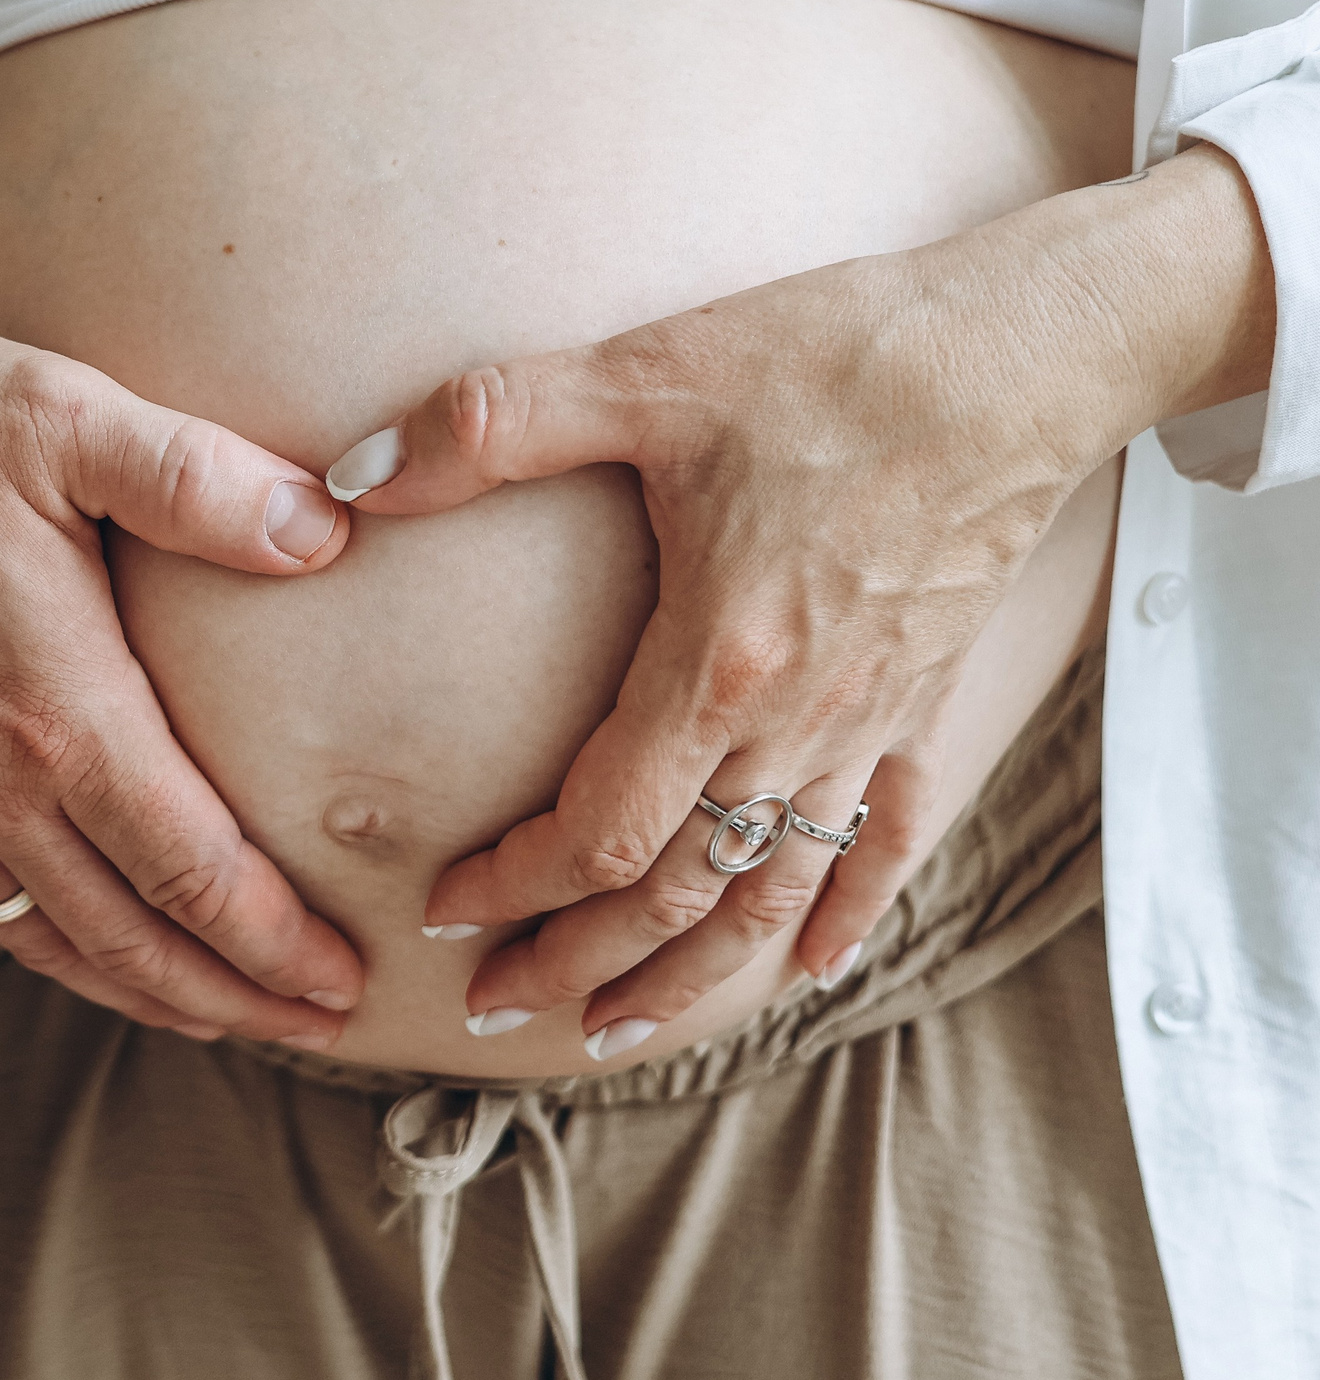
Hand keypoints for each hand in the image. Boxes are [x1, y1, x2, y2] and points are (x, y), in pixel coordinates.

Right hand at [0, 326, 362, 1044]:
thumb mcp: (62, 418)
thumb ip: (197, 478)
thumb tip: (324, 530)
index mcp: (64, 711)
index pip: (192, 869)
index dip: (275, 939)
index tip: (343, 978)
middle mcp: (4, 784)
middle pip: (139, 937)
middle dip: (239, 994)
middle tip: (323, 1024)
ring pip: (66, 944)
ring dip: (157, 995)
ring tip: (231, 1018)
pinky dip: (69, 958)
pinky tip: (105, 957)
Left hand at [326, 149, 1274, 1048]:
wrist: (1027, 348)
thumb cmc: (838, 355)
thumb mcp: (648, 371)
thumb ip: (489, 425)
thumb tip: (353, 476)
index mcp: (717, 666)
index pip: (597, 831)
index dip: (513, 886)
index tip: (443, 909)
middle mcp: (798, 722)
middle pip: (674, 895)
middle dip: (573, 963)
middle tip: (489, 1006)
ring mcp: (873, 722)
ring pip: (773, 899)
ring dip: (689, 977)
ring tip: (613, 1031)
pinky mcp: (929, 699)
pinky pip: (892, 843)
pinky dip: (845, 917)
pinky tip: (811, 970)